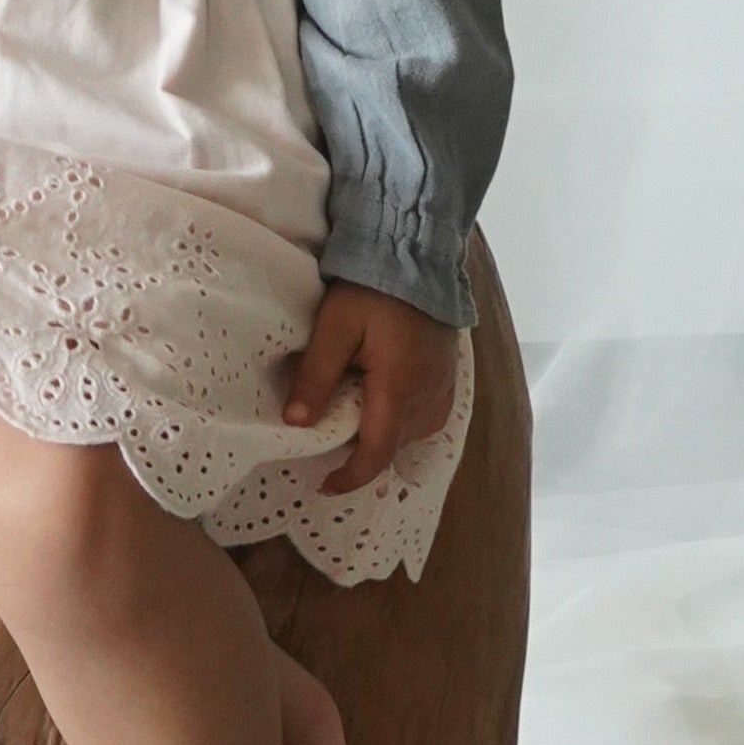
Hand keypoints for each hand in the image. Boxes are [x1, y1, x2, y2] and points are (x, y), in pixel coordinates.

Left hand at [282, 280, 458, 496]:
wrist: (417, 259)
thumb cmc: (372, 290)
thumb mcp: (335, 326)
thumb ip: (316, 375)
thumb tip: (295, 423)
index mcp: (399, 390)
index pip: (375, 454)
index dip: (349, 477)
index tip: (323, 485)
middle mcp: (429, 400)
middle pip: (389, 446)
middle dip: (358, 449)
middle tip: (326, 427)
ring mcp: (444, 393)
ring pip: (406, 436)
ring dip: (377, 431)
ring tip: (349, 404)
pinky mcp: (448, 384)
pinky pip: (421, 419)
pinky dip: (396, 418)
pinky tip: (376, 395)